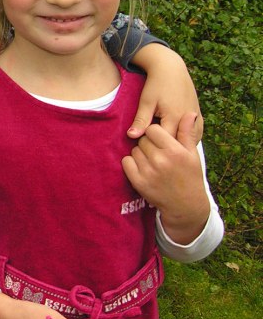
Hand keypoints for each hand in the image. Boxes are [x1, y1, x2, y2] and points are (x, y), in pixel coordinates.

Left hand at [123, 112, 210, 244]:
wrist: (185, 204)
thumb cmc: (190, 176)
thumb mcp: (192, 154)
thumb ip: (187, 133)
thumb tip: (189, 113)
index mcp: (175, 151)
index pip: (153, 130)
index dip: (156, 134)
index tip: (161, 140)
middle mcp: (161, 161)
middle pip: (142, 140)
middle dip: (148, 144)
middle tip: (157, 153)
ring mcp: (148, 172)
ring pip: (134, 150)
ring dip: (140, 154)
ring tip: (152, 161)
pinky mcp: (138, 182)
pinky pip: (126, 162)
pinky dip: (131, 163)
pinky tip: (142, 168)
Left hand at [126, 44, 202, 141]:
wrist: (171, 68)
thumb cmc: (156, 84)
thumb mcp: (146, 101)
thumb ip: (141, 120)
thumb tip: (131, 136)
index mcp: (175, 117)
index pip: (165, 142)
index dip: (153, 145)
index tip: (144, 145)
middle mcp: (188, 120)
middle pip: (178, 143)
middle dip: (166, 147)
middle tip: (154, 147)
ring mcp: (196, 117)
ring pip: (190, 141)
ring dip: (179, 145)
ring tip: (166, 146)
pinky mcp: (199, 115)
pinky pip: (196, 134)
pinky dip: (188, 139)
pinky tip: (179, 143)